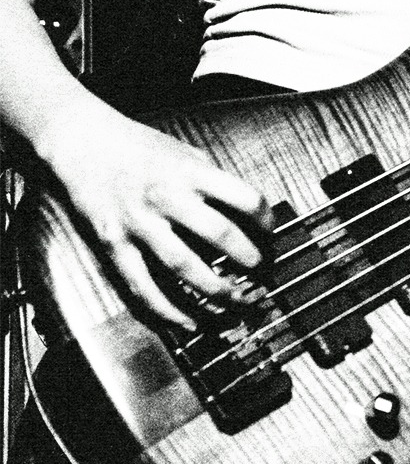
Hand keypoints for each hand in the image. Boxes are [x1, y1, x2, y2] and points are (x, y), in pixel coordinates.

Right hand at [39, 100, 269, 329]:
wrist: (85, 142)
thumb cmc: (139, 147)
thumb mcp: (185, 153)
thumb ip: (212, 181)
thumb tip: (245, 211)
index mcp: (191, 171)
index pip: (244, 197)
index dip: (265, 220)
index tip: (270, 235)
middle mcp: (168, 197)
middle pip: (220, 235)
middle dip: (248, 260)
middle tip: (261, 275)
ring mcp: (140, 222)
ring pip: (183, 267)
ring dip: (215, 291)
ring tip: (236, 303)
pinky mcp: (114, 243)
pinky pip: (143, 285)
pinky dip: (167, 309)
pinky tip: (188, 321)